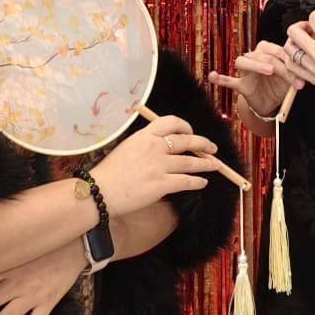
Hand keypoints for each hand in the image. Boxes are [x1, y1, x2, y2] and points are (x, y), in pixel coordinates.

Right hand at [94, 115, 219, 214]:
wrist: (99, 192)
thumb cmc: (108, 173)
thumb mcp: (126, 149)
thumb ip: (145, 146)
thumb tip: (163, 150)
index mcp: (144, 135)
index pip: (171, 122)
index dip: (185, 126)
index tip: (191, 132)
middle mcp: (154, 147)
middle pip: (186, 140)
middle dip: (203, 144)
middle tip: (212, 148)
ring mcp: (159, 166)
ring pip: (191, 162)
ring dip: (206, 164)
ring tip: (215, 166)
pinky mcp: (161, 184)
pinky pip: (186, 181)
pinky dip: (197, 182)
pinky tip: (202, 182)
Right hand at [214, 42, 303, 121]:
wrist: (272, 103)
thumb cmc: (281, 85)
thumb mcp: (290, 79)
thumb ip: (293, 74)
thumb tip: (302, 74)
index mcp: (268, 52)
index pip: (276, 50)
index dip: (288, 60)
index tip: (300, 74)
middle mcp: (255, 58)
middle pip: (262, 55)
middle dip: (279, 67)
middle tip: (292, 79)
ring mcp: (246, 72)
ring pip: (243, 61)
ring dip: (256, 64)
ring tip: (269, 70)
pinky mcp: (241, 85)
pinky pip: (228, 80)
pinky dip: (220, 78)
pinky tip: (212, 76)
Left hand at [283, 11, 314, 107]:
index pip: (313, 19)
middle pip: (294, 32)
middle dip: (300, 27)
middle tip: (308, 29)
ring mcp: (314, 68)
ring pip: (289, 49)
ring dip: (294, 42)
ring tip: (304, 43)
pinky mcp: (313, 79)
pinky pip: (292, 67)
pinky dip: (293, 59)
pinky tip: (301, 56)